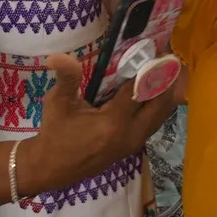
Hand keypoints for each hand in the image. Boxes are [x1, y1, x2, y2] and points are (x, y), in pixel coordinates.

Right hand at [22, 53, 175, 189]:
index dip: (147, 69)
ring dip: (162, 95)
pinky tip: (150, 92)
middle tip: (164, 59)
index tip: (155, 49)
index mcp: (114, 122)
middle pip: (159, 105)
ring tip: (162, 71)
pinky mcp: (131, 148)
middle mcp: (130, 134)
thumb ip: (67, 78)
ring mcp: (133, 143)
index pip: (139, 91)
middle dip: (163, 81)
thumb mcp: (58, 103)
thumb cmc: (55, 133)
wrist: (51, 167)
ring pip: (159, 117)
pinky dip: (155, 107)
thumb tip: (59, 56)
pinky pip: (152, 124)